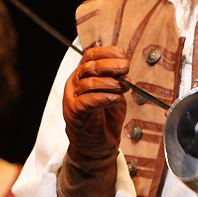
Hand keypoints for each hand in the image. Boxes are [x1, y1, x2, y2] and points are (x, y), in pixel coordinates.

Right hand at [63, 45, 128, 160]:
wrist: (96, 144)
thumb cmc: (105, 117)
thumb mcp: (114, 92)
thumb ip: (117, 78)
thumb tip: (124, 66)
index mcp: (83, 74)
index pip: (91, 55)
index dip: (107, 52)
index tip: (122, 55)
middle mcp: (75, 83)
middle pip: (90, 67)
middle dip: (110, 65)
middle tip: (125, 68)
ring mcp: (73, 98)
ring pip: (88, 83)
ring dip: (109, 83)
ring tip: (122, 87)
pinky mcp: (75, 114)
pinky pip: (88, 102)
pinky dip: (104, 98)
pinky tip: (116, 99)